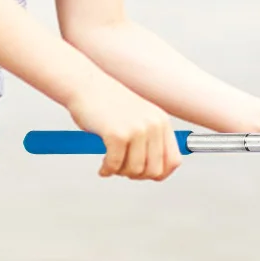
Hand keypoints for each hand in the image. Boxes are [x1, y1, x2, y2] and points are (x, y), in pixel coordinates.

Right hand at [66, 76, 181, 180]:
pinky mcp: (117, 134)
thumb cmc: (108, 104)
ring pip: (135, 170)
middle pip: (154, 170)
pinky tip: (102, 167)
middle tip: (122, 169)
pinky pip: (115, 165)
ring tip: (110, 164)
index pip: (173, 161)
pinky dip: (107, 170)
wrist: (85, 85)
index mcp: (162, 122)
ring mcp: (136, 129)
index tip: (144, 175)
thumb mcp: (139, 118)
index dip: (159, 174)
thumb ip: (150, 140)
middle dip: (136, 175)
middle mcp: (153, 125)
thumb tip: (156, 173)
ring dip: (120, 172)